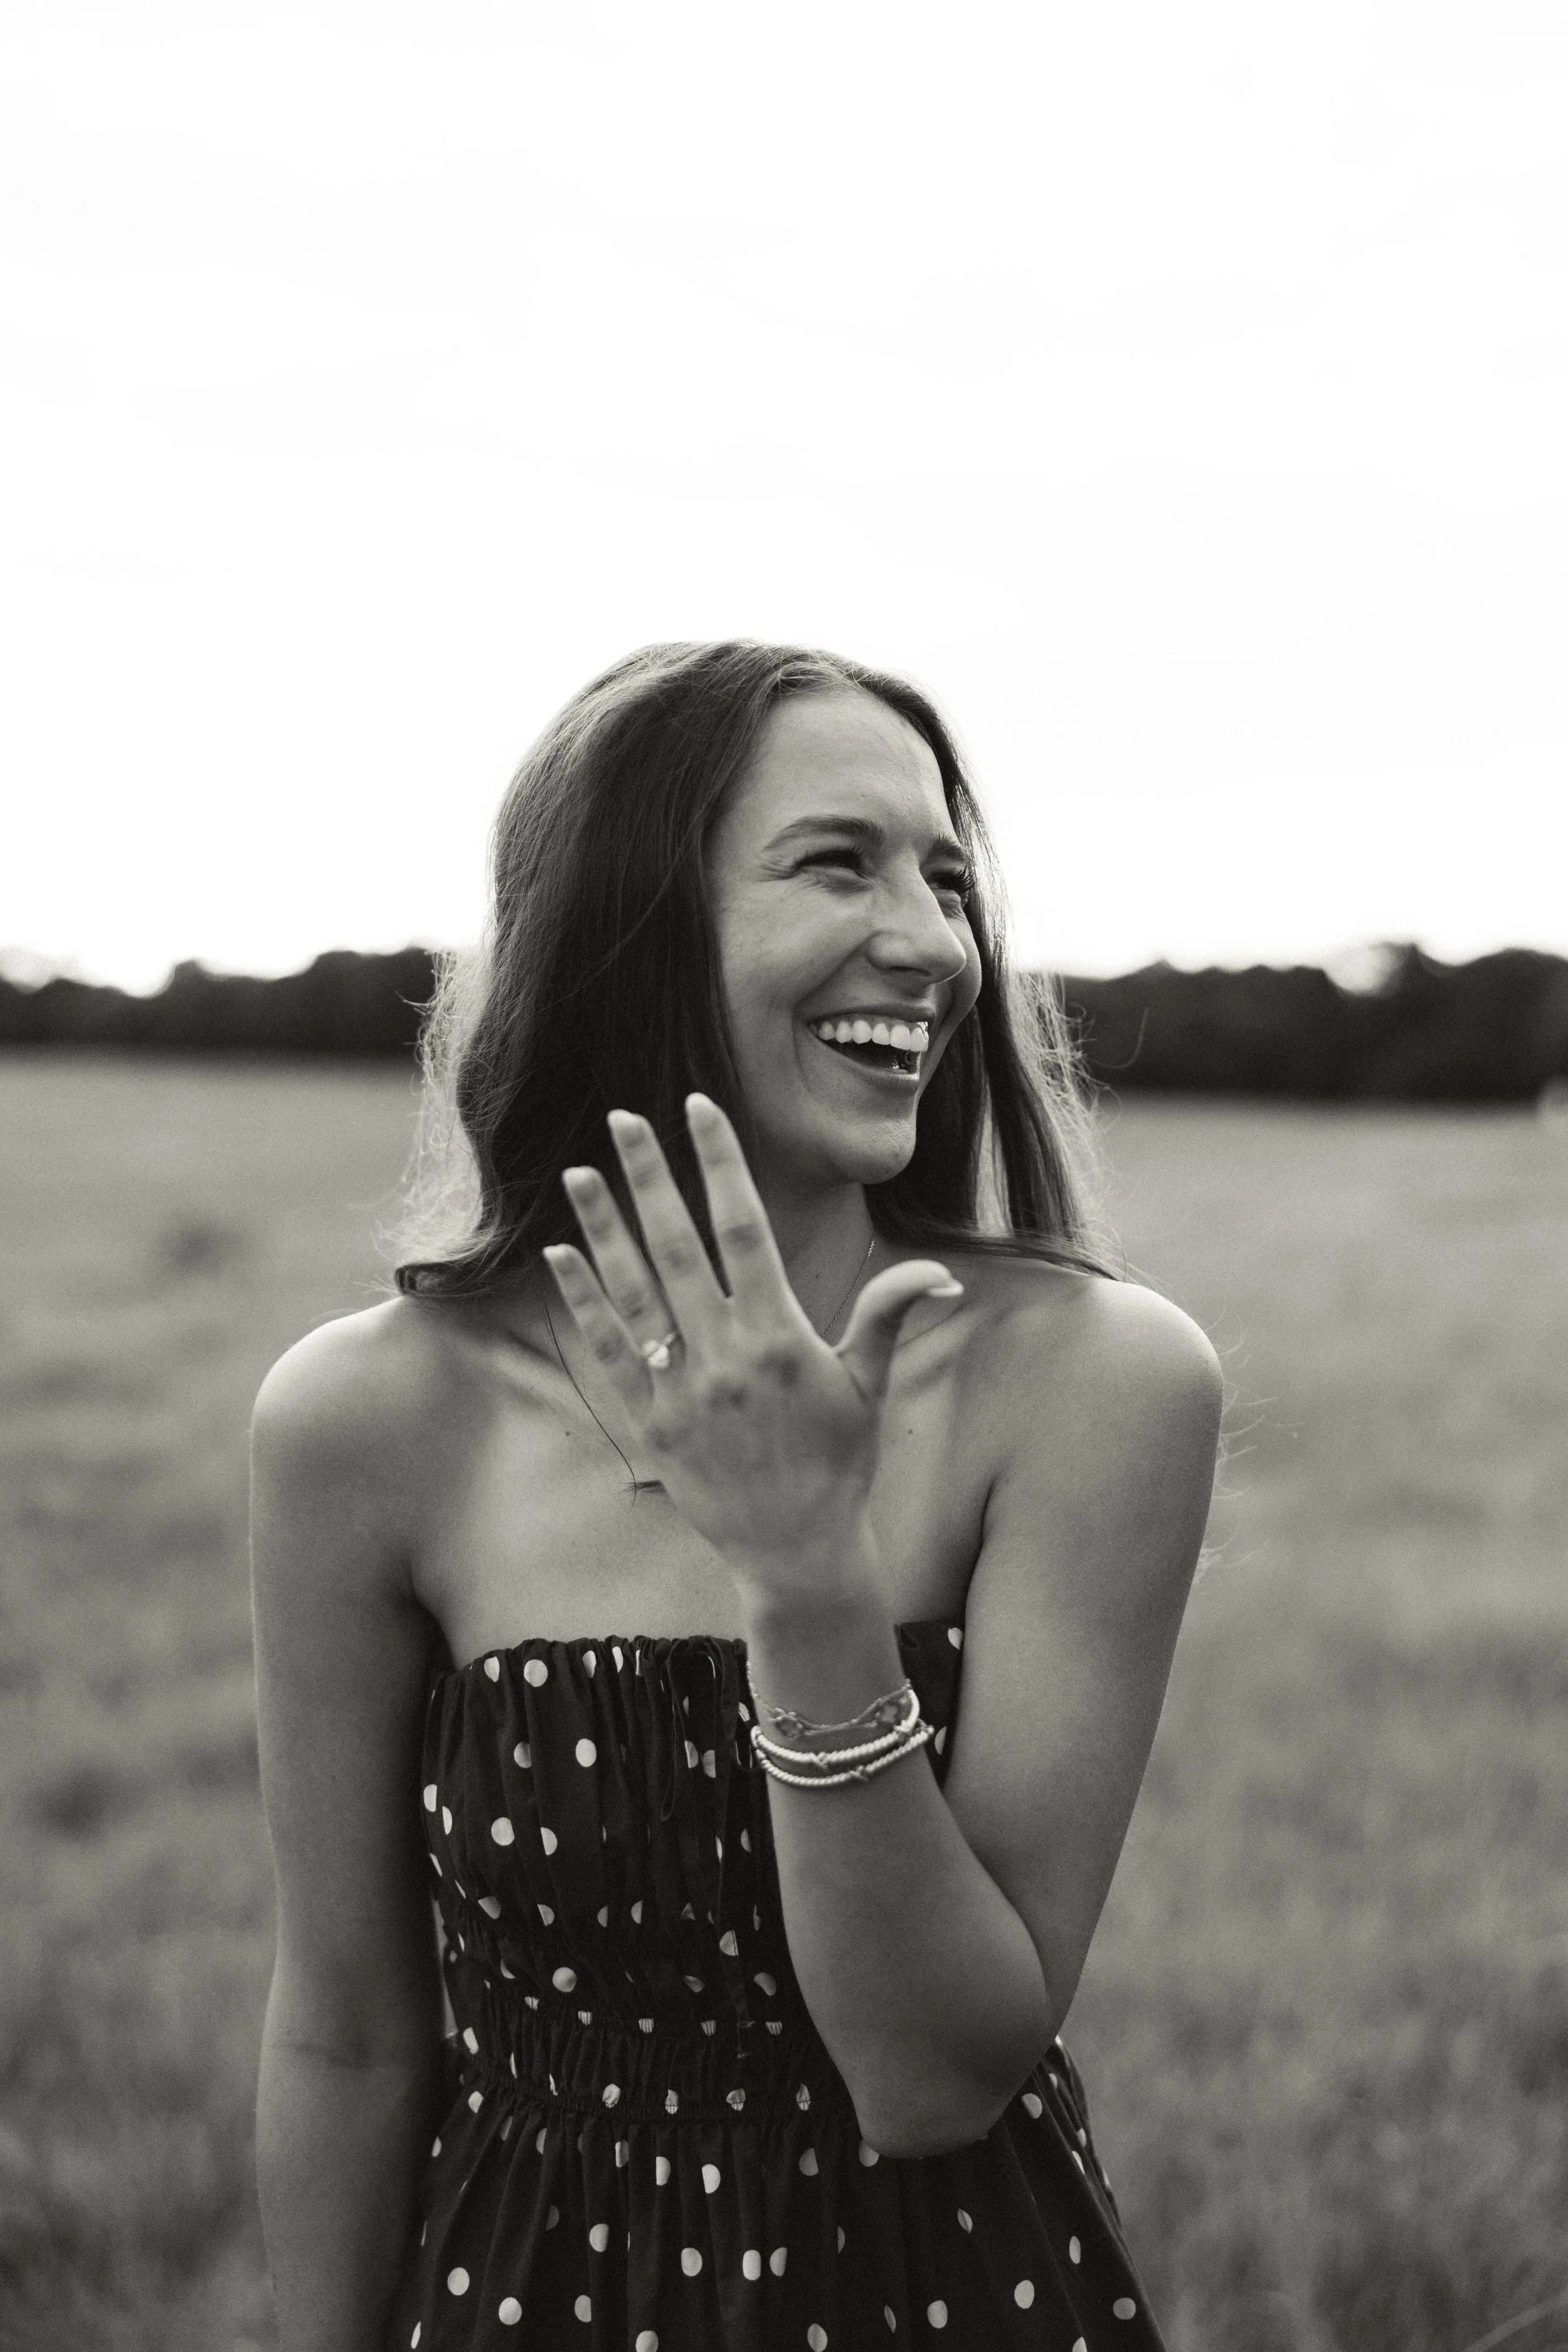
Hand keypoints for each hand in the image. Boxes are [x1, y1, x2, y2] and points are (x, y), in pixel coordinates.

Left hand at [544, 1094, 961, 1604]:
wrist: (796, 1553)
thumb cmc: (839, 1464)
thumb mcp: (869, 1386)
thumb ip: (888, 1317)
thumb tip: (938, 1272)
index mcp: (780, 1335)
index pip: (743, 1226)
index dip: (719, 1164)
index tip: (699, 1110)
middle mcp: (725, 1355)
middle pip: (678, 1245)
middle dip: (650, 1177)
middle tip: (623, 1117)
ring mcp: (681, 1390)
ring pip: (633, 1292)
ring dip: (604, 1228)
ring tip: (579, 1173)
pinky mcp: (650, 1424)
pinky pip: (607, 1353)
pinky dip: (583, 1304)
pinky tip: (561, 1257)